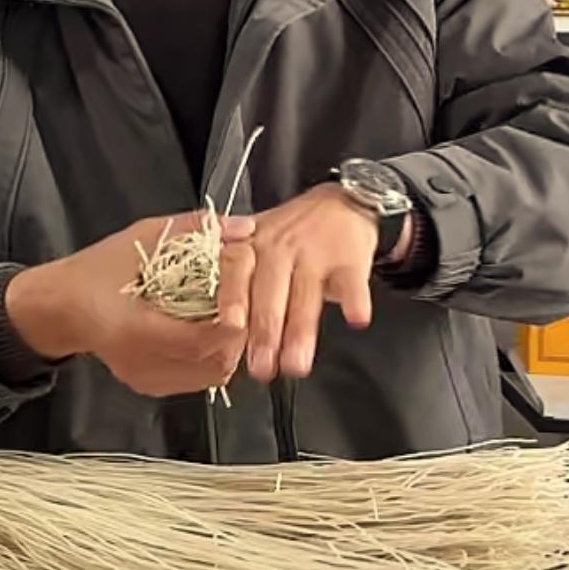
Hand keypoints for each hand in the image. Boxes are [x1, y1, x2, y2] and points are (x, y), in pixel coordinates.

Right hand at [4, 212, 256, 399]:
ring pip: (213, 374)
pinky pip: (199, 379)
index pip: (202, 339)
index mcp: (135, 330)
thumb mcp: (143, 237)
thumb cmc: (96, 271)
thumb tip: (242, 227)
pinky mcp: (153, 386)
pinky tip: (210, 330)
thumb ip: (193, 230)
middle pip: (216, 361)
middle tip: (246, 300)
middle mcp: (143, 364)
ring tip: (230, 312)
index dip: (234, 319)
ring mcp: (149, 380)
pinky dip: (214, 355)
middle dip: (240, 332)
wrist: (61, 308)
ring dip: (230, 345)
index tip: (246, 295)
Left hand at [246, 184, 383, 382]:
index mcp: (252, 245)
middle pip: (270, 293)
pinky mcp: (351, 259)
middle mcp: (281, 249)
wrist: (344, 202)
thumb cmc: (292, 232)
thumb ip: (233, 278)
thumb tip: (213, 332)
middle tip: (261, 368)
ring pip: (307, 296)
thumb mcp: (254, 241)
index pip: (237, 273)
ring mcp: (316, 254)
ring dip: (301, 332)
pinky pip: (353, 283)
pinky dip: (355, 301)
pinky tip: (355, 320)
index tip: (229, 329)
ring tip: (296, 364)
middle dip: (265, 333)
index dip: (233, 300)